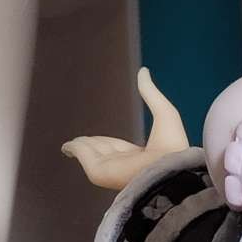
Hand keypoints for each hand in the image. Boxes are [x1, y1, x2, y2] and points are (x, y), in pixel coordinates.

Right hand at [61, 68, 190, 189]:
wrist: (171, 170)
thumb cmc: (173, 146)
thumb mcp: (163, 112)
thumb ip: (150, 92)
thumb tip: (143, 71)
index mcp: (142, 158)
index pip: (120, 149)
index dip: (109, 143)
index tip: (100, 140)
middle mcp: (125, 166)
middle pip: (103, 152)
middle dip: (91, 146)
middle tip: (80, 142)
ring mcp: (111, 169)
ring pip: (91, 154)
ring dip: (80, 148)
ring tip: (69, 144)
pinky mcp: (99, 171)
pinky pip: (84, 155)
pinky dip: (75, 149)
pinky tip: (68, 146)